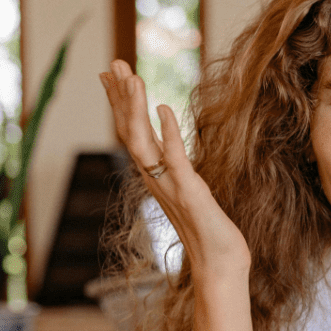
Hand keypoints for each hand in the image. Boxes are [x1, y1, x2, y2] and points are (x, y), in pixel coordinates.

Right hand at [99, 60, 249, 278]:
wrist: (219, 266)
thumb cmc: (210, 234)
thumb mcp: (191, 194)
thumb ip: (179, 173)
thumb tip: (173, 153)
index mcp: (157, 177)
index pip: (133, 134)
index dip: (121, 104)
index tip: (111, 75)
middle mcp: (156, 180)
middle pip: (129, 131)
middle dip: (120, 96)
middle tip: (112, 63)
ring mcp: (170, 186)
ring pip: (142, 141)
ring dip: (134, 108)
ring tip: (130, 76)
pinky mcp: (190, 192)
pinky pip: (174, 157)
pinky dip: (168, 131)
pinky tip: (164, 107)